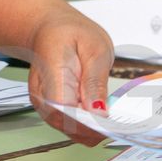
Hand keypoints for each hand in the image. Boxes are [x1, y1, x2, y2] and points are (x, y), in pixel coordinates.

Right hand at [24, 8, 113, 145]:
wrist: (49, 30)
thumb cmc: (69, 33)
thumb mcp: (94, 48)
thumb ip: (95, 81)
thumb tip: (99, 111)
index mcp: (52, 74)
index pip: (67, 111)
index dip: (90, 123)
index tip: (111, 123)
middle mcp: (42, 95)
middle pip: (68, 126)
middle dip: (94, 128)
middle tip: (119, 121)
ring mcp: (44, 105)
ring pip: (70, 130)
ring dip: (92, 129)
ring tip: (111, 117)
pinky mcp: (51, 110)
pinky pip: (70, 126)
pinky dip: (86, 125)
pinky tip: (100, 116)